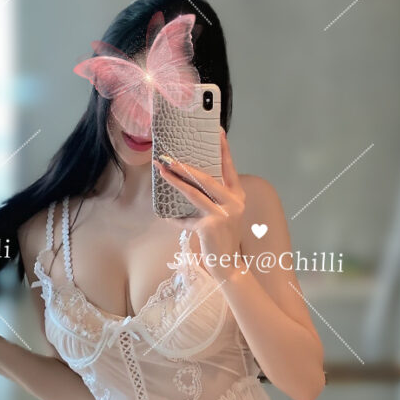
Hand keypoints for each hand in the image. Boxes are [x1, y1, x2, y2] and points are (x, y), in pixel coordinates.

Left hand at [153, 129, 245, 277]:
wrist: (229, 267)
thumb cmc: (220, 241)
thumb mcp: (218, 217)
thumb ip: (206, 202)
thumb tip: (183, 187)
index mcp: (237, 196)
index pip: (229, 168)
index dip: (223, 150)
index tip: (217, 131)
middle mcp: (234, 201)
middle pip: (207, 176)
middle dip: (186, 165)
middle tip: (169, 155)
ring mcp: (225, 212)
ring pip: (196, 191)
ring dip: (176, 179)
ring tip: (162, 169)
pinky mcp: (212, 224)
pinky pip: (187, 216)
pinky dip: (174, 217)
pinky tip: (164, 215)